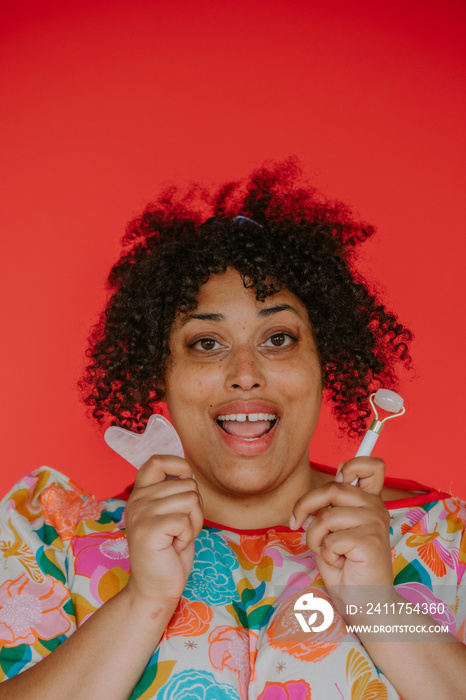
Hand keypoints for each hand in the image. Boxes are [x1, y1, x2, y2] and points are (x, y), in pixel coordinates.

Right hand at [124, 455, 203, 608]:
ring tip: (176, 538)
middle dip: (195, 508)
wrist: (154, 589)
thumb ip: (174, 493)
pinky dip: (188, 535)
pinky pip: (186, 519)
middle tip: (179, 530)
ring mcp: (141, 514)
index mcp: (140, 494)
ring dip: (193, 523)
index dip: (178, 465)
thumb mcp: (170, 515)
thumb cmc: (168, 552)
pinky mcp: (148, 530)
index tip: (185, 485)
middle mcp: (137, 500)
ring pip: (191, 499)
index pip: (157, 461)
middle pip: (187, 484)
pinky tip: (174, 546)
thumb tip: (188, 473)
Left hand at [290, 458, 392, 592]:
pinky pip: (330, 540)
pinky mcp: (370, 541)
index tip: (338, 477)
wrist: (367, 604)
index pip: (372, 466)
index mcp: (369, 502)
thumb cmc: (348, 569)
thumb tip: (312, 501)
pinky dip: (326, 555)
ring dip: (315, 539)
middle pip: (332, 487)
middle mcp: (376, 508)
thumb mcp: (333, 533)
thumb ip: (328, 511)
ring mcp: (375, 523)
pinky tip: (341, 564)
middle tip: (294, 523)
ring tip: (329, 553)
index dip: (352, 464)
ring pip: (325, 517)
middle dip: (304, 504)